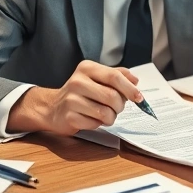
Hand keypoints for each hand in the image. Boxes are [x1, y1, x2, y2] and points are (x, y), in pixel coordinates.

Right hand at [9, 61, 141, 134]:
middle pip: (112, 96)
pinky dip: (98, 124)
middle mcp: (77, 81)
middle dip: (120, 106)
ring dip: (110, 117)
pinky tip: (90, 118)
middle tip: (116, 107)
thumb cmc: (80, 92)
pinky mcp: (69, 116)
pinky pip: (95, 124)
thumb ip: (117, 75)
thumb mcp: (97, 77)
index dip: (130, 88)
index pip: (114, 76)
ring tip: (103, 113)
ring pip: (106, 113)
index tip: (139, 98)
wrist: (53, 108)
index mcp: (87, 68)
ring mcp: (71, 99)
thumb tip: (135, 80)